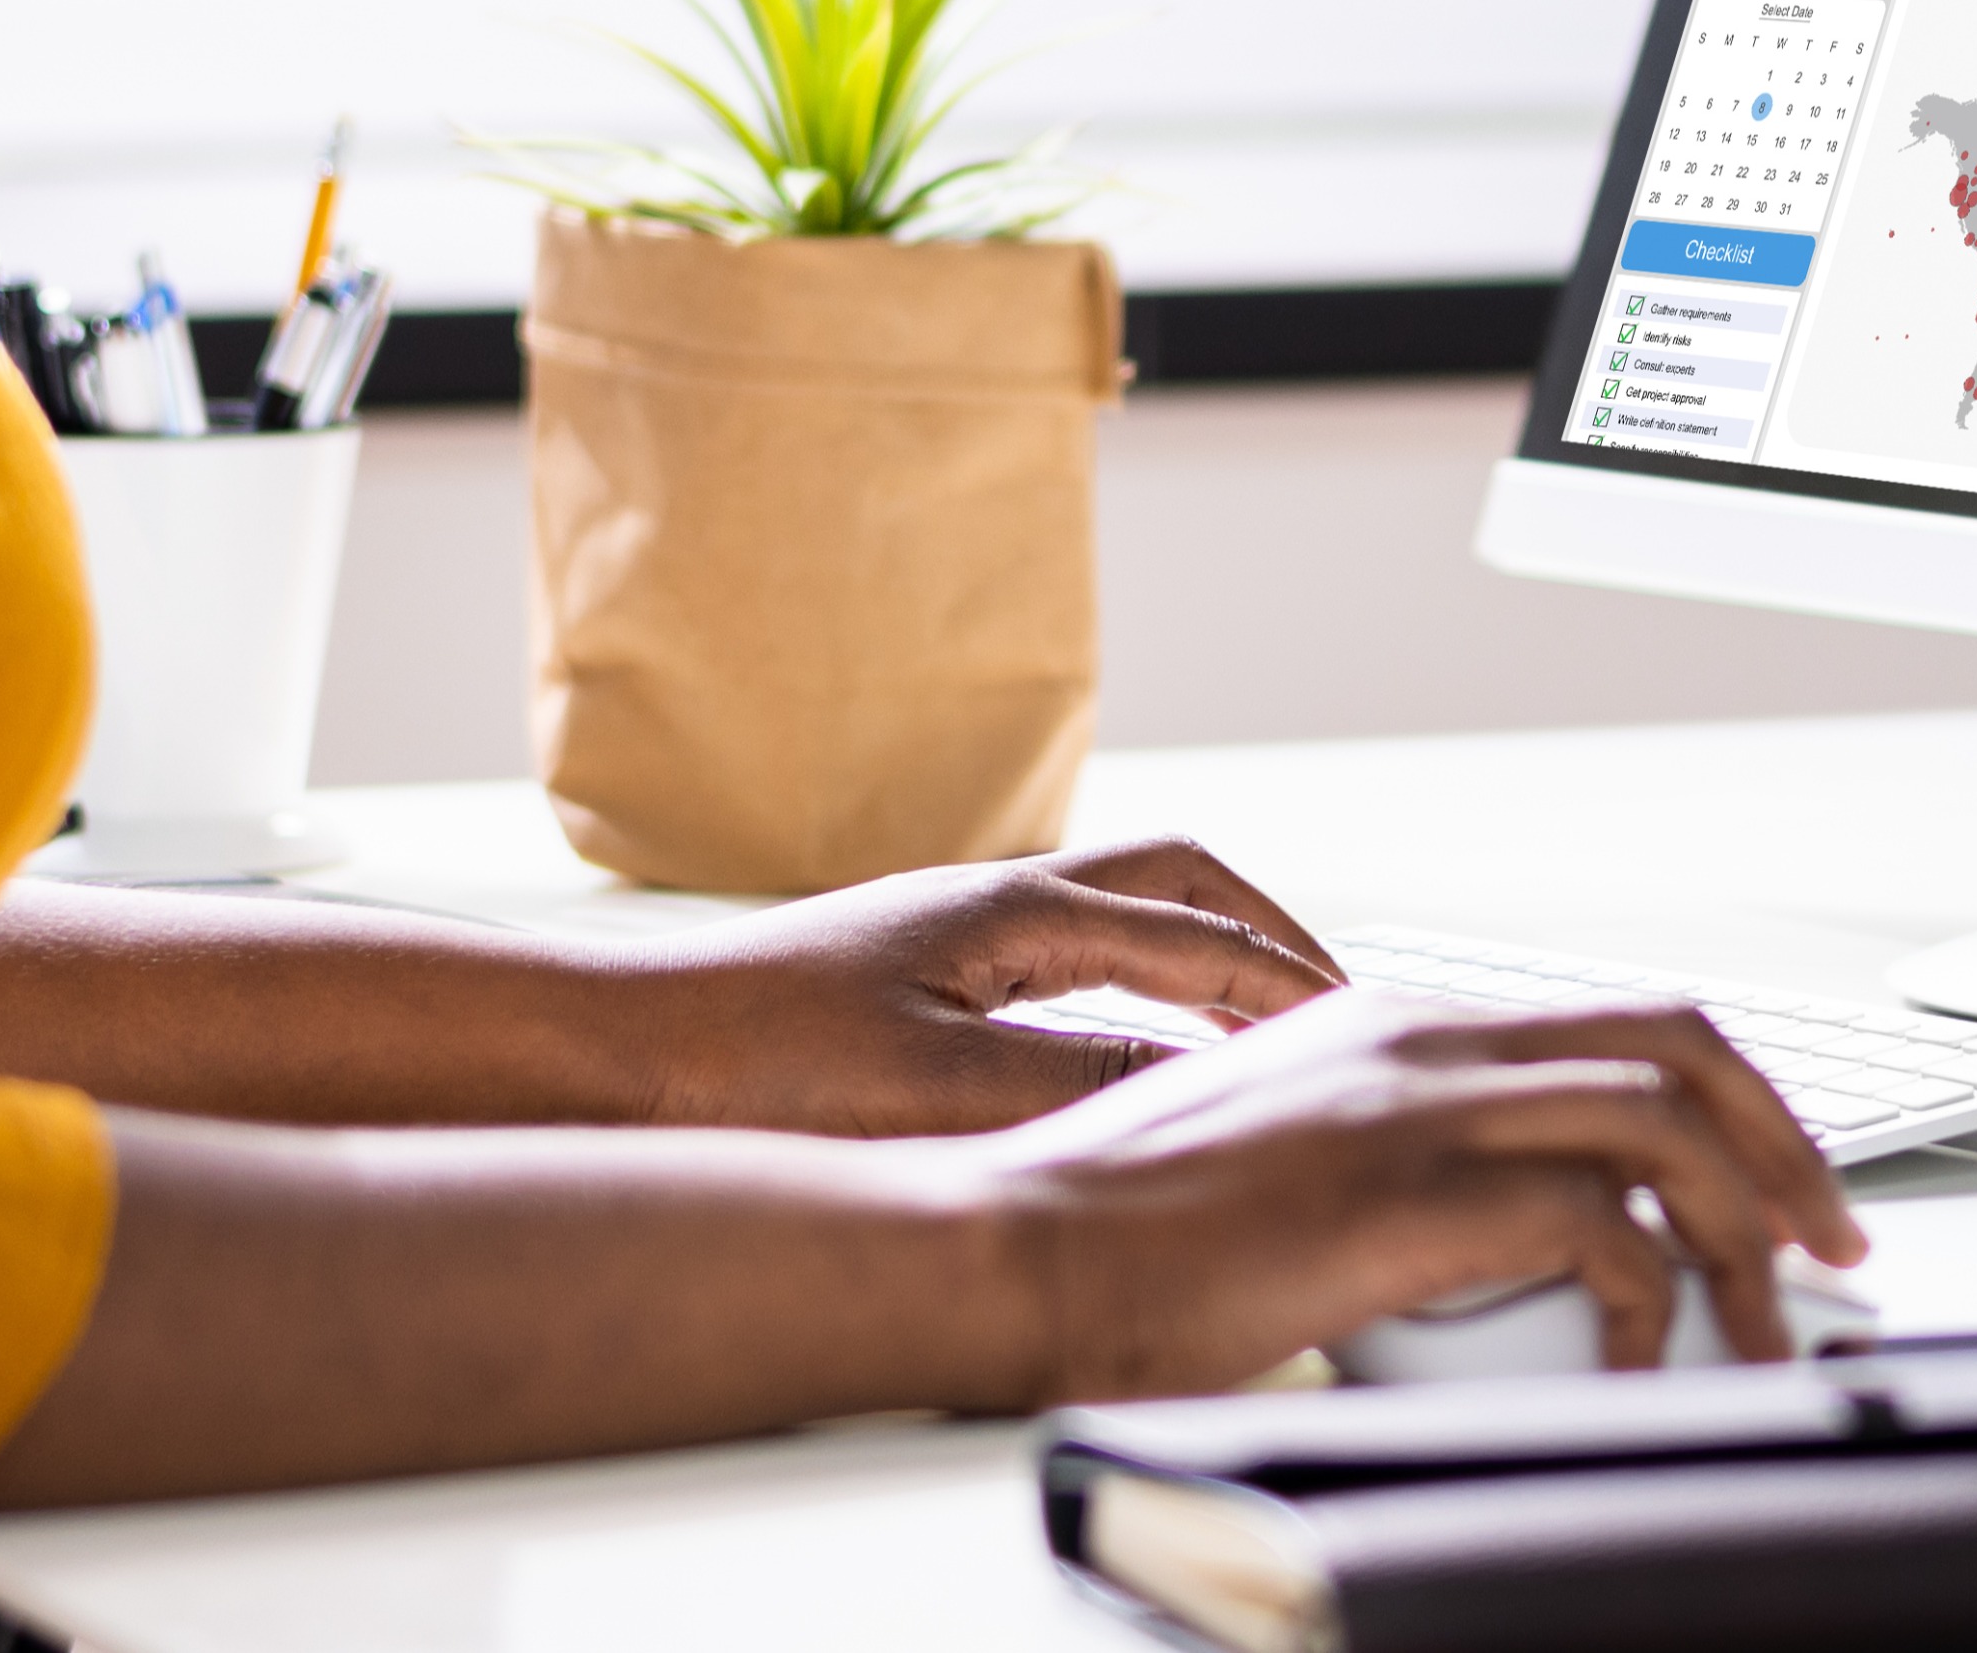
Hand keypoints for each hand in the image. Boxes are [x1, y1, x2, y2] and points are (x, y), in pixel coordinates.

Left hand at [602, 836, 1354, 1135]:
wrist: (610, 1060)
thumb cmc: (742, 1067)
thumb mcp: (933, 1089)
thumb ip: (1075, 1082)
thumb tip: (1203, 1088)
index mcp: (1013, 911)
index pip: (1201, 933)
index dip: (1294, 985)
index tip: (1366, 1031)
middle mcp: (993, 904)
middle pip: (1179, 887)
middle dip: (1270, 940)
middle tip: (1337, 1006)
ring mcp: (955, 938)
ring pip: (1125, 923)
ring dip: (1206, 964)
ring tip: (1266, 1035)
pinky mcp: (920, 985)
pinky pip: (1074, 968)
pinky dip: (1140, 1000)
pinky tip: (1139, 1068)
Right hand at [925, 984, 1874, 1401]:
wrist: (1013, 1248)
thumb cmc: (1125, 1237)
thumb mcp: (1292, 1164)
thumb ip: (1399, 1167)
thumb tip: (1505, 1245)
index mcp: (1400, 1019)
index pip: (1622, 1022)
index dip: (1729, 1099)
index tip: (1776, 1187)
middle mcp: (1426, 1033)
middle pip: (1684, 1040)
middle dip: (1785, 1140)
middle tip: (1833, 1239)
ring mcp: (1419, 1099)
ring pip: (1669, 1121)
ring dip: (1749, 1229)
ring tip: (1774, 1323)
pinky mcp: (1407, 1186)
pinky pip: (1599, 1227)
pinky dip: (1650, 1300)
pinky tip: (1639, 1364)